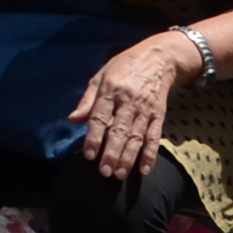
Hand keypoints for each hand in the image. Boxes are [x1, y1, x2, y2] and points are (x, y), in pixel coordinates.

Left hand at [71, 37, 188, 181]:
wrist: (159, 57)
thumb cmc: (124, 66)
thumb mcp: (101, 76)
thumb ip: (88, 99)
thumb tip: (73, 119)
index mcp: (110, 90)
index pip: (100, 117)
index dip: (94, 137)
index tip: (89, 155)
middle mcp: (128, 101)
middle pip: (119, 130)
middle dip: (112, 153)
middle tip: (104, 172)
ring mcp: (146, 109)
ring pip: (137, 137)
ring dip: (128, 157)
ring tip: (119, 174)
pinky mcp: (160, 114)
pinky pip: (155, 137)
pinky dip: (151, 154)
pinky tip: (144, 169)